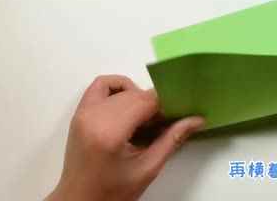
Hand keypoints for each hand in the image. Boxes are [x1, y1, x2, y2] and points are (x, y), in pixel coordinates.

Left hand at [46, 75, 204, 200]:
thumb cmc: (112, 192)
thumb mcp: (147, 169)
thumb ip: (172, 140)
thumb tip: (197, 119)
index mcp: (110, 132)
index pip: (146, 101)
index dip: (167, 103)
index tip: (180, 112)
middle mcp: (94, 117)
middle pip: (135, 94)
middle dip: (154, 103)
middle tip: (166, 121)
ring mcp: (83, 113)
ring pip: (120, 87)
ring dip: (137, 95)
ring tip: (145, 116)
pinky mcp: (79, 114)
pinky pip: (101, 86)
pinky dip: (118, 89)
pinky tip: (128, 106)